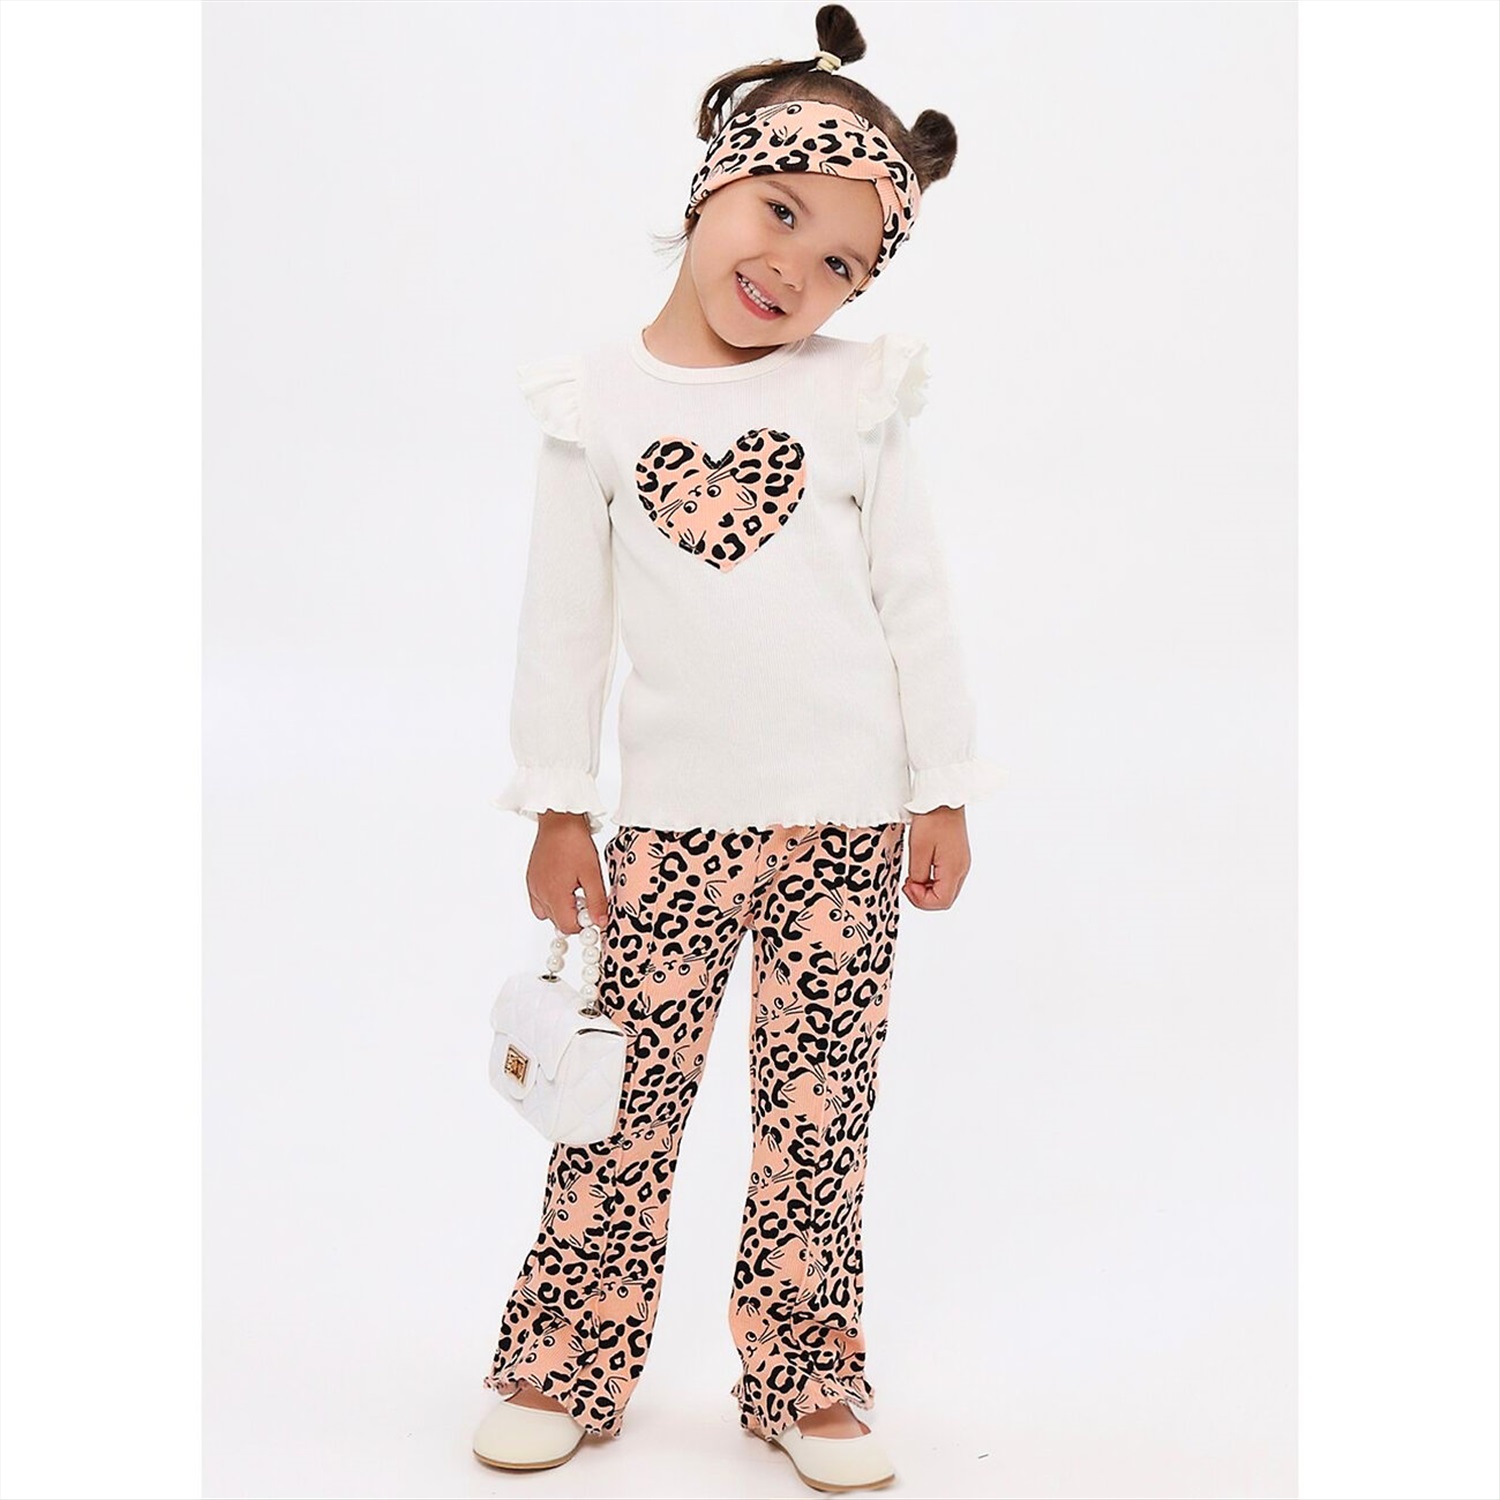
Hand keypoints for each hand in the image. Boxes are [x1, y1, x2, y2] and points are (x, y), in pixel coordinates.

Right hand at [527, 811, 609, 932]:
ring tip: (575, 889)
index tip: (592, 909)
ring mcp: (534, 886)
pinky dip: (551, 899)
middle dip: (574, 915)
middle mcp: (540, 893)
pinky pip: (539, 901)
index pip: (568, 927)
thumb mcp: (593, 874)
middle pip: (557, 922)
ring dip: (562, 908)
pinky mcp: (531, 879)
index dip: (584, 923)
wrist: (559, 821)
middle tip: (585, 895)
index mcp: (554, 894)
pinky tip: (564, 885)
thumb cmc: (574, 843)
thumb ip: (597, 902)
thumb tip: (600, 923)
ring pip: (547, 913)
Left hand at [902, 805, 969, 910]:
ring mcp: (961, 862)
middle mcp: (962, 868)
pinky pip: (946, 877)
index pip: (942, 902)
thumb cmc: (932, 819)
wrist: (943, 797)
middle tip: (908, 883)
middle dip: (924, 896)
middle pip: (945, 898)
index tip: (907, 886)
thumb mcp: (918, 849)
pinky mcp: (957, 856)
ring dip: (928, 888)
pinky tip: (922, 868)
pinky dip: (933, 879)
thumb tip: (917, 886)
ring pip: (946, 889)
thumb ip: (918, 874)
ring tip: (913, 875)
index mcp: (954, 869)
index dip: (921, 900)